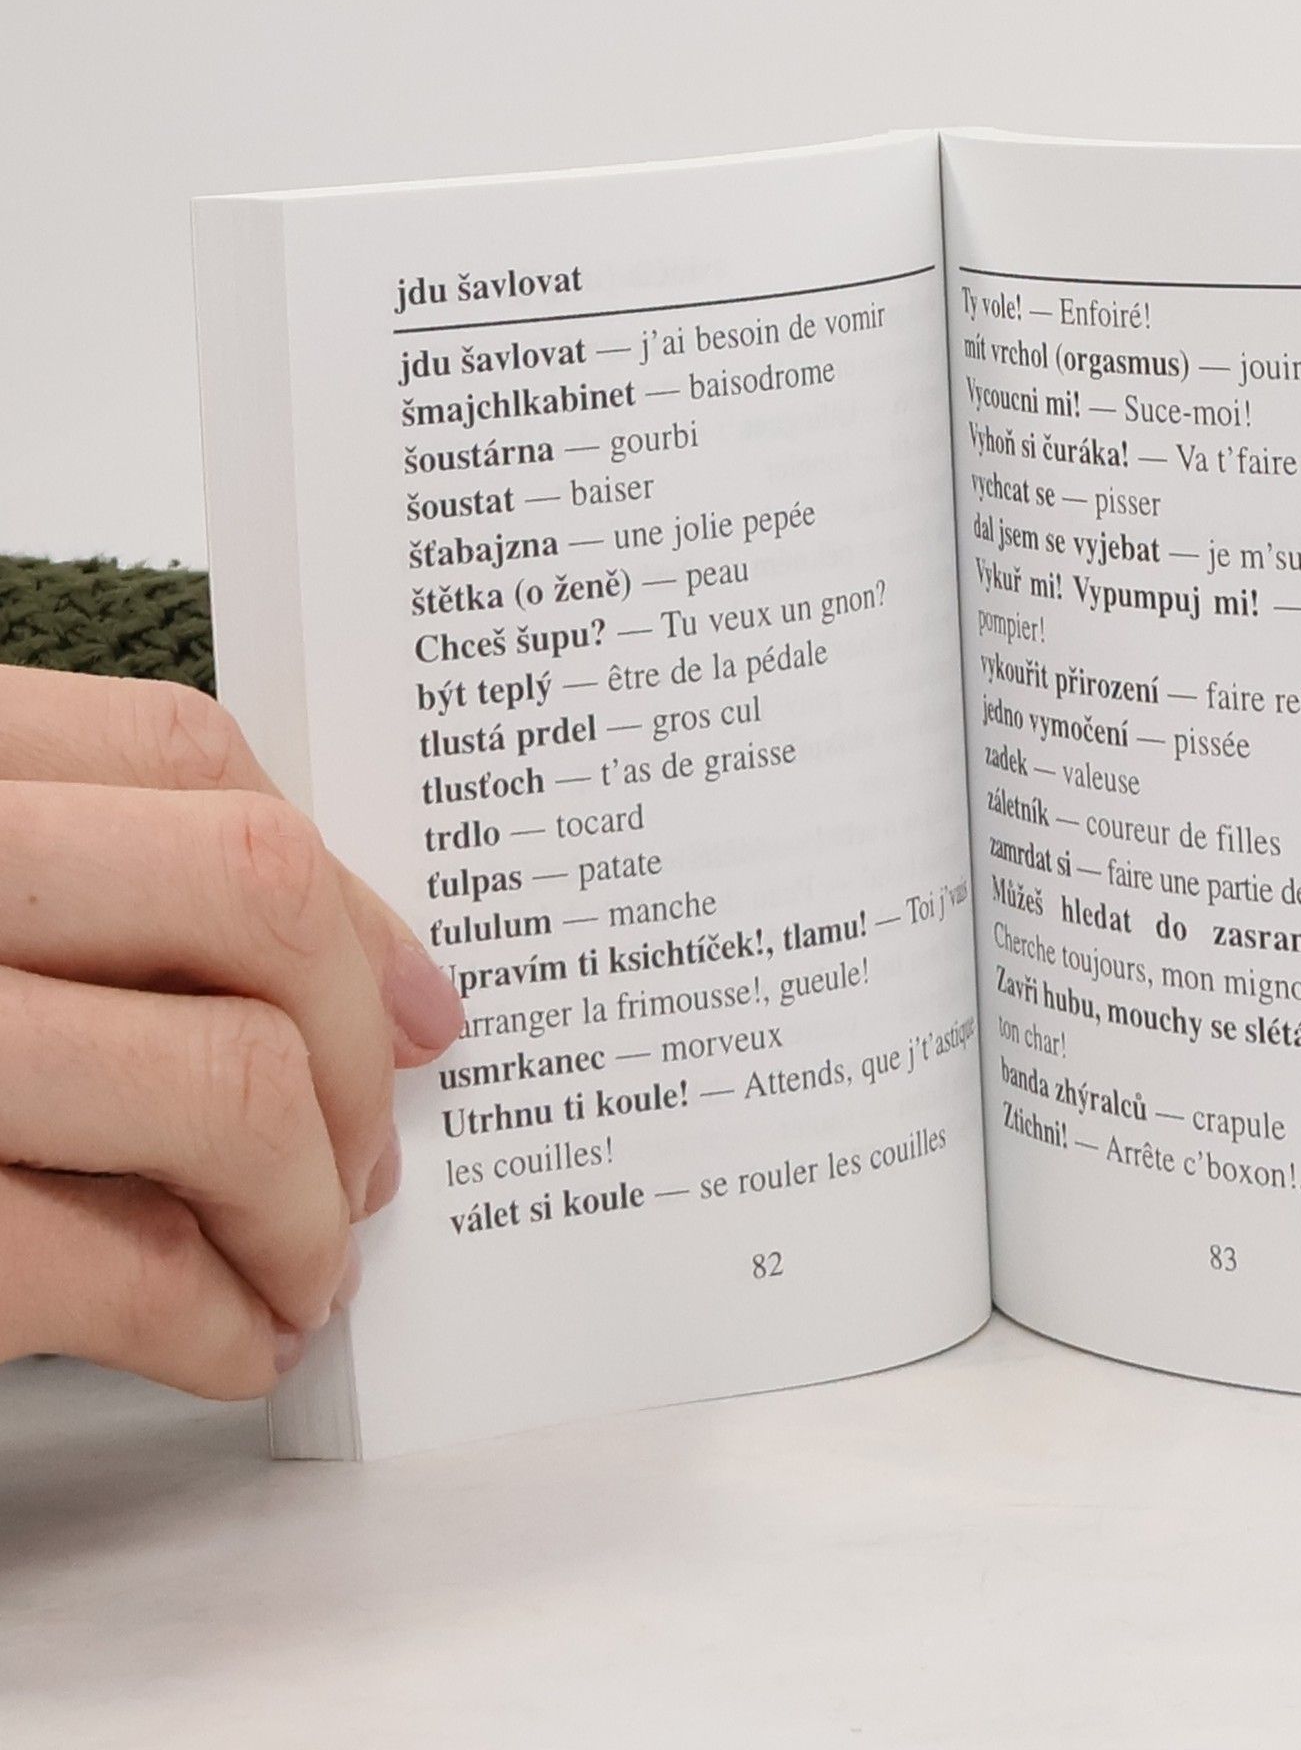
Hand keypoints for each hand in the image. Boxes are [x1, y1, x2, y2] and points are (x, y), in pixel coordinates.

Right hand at [0, 667, 462, 1397]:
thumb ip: (77, 893)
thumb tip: (366, 987)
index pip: (187, 756)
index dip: (340, 889)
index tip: (420, 1005)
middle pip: (249, 892)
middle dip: (358, 1050)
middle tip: (368, 1163)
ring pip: (223, 1080)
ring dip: (306, 1209)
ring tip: (307, 1271)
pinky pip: (102, 1264)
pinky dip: (210, 1323)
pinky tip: (227, 1346)